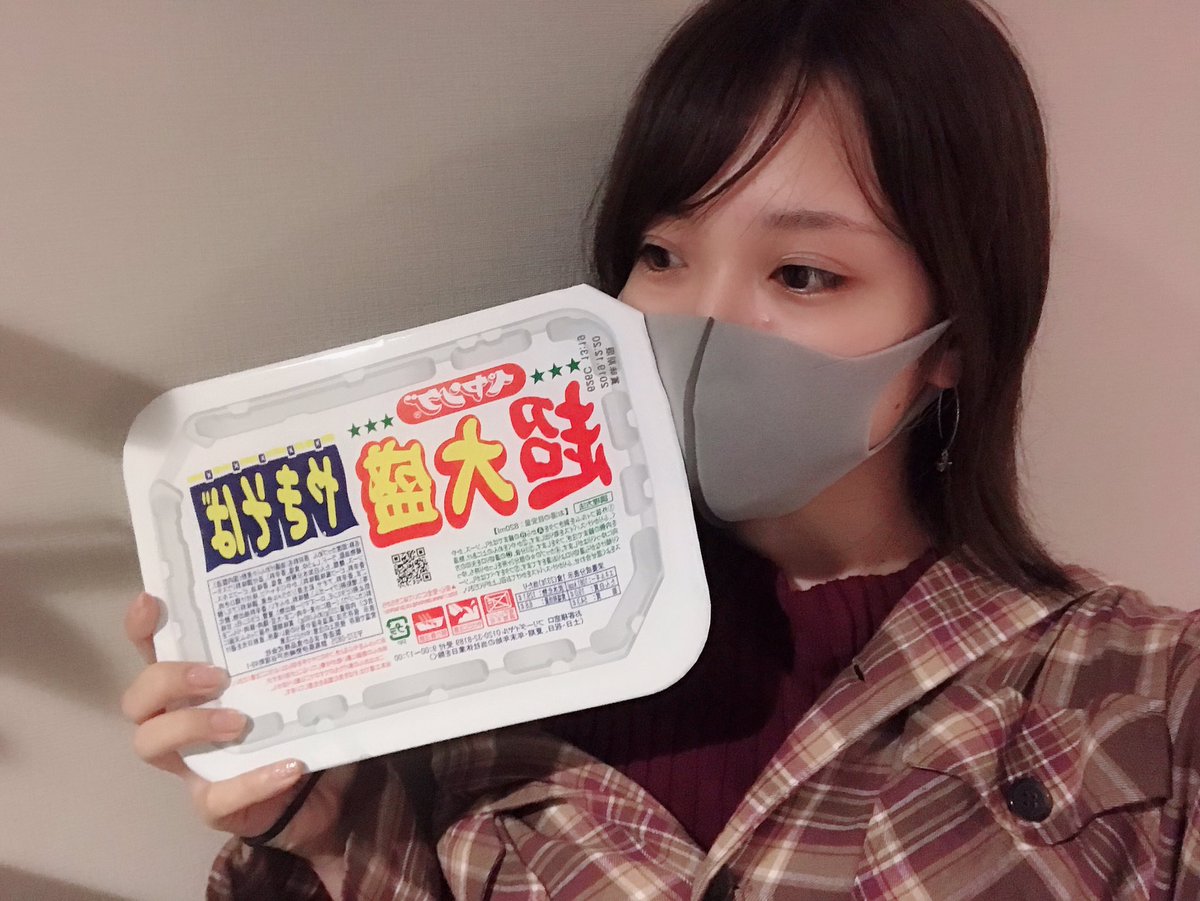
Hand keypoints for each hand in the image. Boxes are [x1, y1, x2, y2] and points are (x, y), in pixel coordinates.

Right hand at [121, 592, 355, 858]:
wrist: (323, 796)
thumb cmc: (297, 726)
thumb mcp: (296, 684)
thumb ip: (295, 653)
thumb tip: (333, 603)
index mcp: (195, 687)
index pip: (155, 651)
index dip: (144, 629)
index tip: (151, 603)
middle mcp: (181, 722)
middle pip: (139, 699)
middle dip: (168, 681)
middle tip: (217, 677)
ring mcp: (192, 765)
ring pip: (151, 743)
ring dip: (193, 725)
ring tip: (241, 722)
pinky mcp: (215, 805)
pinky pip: (216, 798)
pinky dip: (253, 781)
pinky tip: (290, 765)